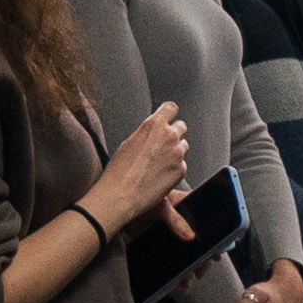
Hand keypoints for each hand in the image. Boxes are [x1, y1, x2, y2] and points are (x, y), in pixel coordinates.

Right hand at [87, 103, 192, 234]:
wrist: (121, 194)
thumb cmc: (119, 170)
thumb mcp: (129, 142)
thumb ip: (146, 133)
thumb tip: (152, 133)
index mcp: (154, 125)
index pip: (171, 108)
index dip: (169, 113)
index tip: (168, 117)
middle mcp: (169, 136)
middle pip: (181, 126)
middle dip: (174, 133)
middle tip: (162, 144)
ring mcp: (177, 153)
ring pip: (183, 146)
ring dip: (175, 151)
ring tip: (158, 163)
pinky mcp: (181, 170)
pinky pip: (182, 165)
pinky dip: (174, 169)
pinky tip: (160, 176)